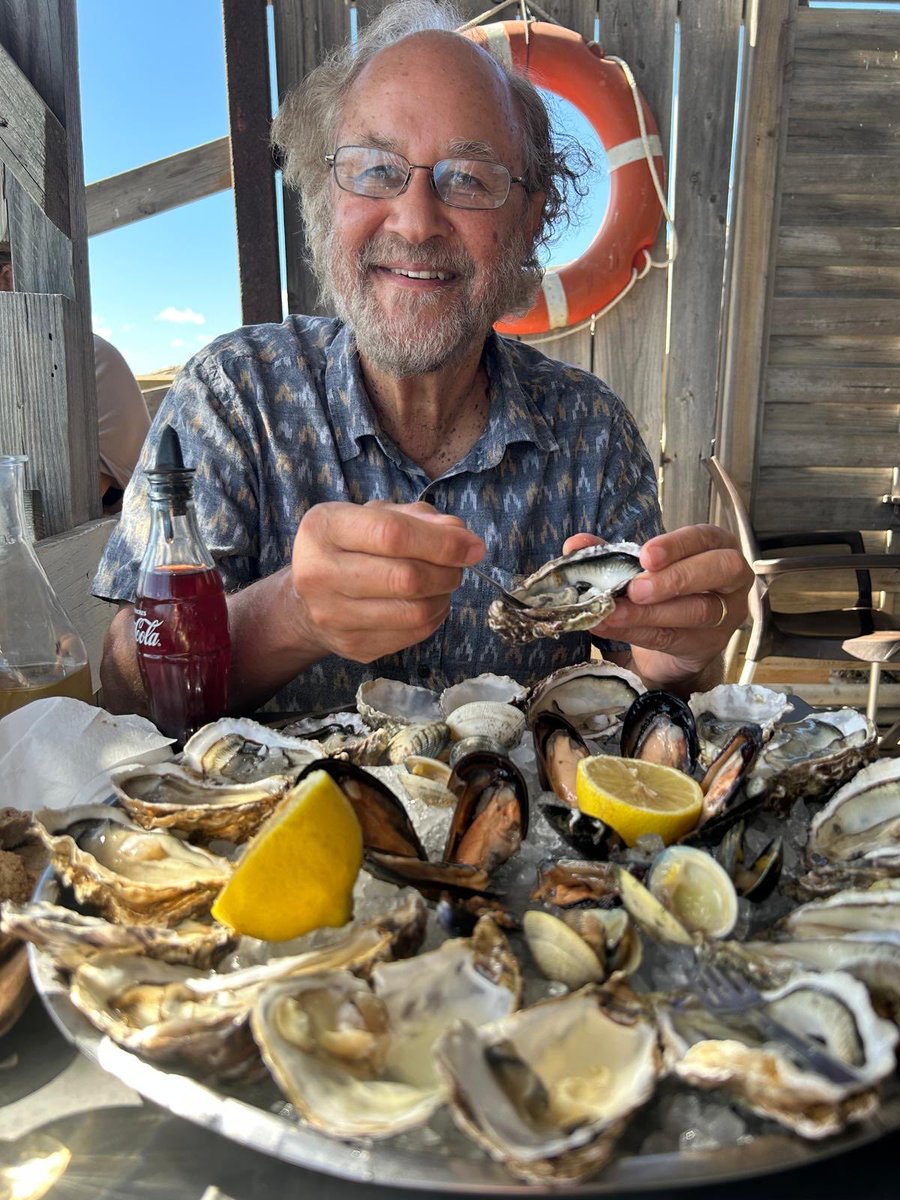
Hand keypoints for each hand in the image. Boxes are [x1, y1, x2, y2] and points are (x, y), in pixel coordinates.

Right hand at [288, 501, 484, 662]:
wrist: (307, 600)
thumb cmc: (350, 547)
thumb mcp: (376, 516)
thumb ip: (419, 519)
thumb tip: (462, 537)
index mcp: (324, 528)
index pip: (392, 535)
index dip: (442, 543)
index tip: (473, 547)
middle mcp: (318, 573)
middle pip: (406, 578)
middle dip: (447, 572)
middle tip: (458, 567)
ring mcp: (332, 616)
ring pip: (414, 612)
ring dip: (444, 597)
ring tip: (443, 584)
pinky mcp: (352, 646)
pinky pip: (412, 635)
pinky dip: (434, 618)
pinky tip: (429, 604)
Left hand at [564, 525, 752, 692]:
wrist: (672, 640)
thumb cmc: (661, 590)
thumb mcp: (638, 568)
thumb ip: (610, 554)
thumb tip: (575, 544)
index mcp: (715, 546)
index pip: (706, 538)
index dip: (678, 545)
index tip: (646, 555)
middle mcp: (730, 578)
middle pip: (718, 571)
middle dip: (675, 577)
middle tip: (635, 588)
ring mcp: (726, 614)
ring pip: (697, 610)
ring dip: (650, 612)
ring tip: (612, 612)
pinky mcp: (710, 645)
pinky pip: (676, 638)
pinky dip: (639, 632)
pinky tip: (611, 627)